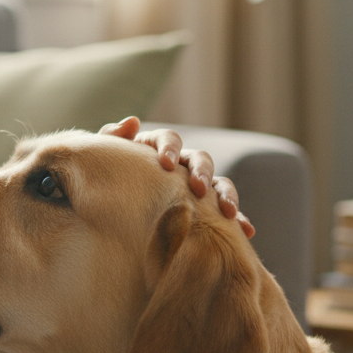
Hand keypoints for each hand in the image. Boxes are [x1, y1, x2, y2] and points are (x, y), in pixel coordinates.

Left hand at [99, 117, 255, 238]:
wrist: (114, 211)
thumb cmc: (108, 180)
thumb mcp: (105, 161)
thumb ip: (112, 139)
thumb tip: (133, 122)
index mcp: (157, 150)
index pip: (168, 139)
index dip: (168, 147)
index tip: (164, 163)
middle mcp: (181, 165)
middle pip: (199, 159)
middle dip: (201, 172)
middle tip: (198, 188)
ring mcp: (196, 186)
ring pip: (218, 183)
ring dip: (226, 194)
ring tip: (229, 213)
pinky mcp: (207, 209)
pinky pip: (225, 211)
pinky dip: (239, 218)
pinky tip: (247, 231)